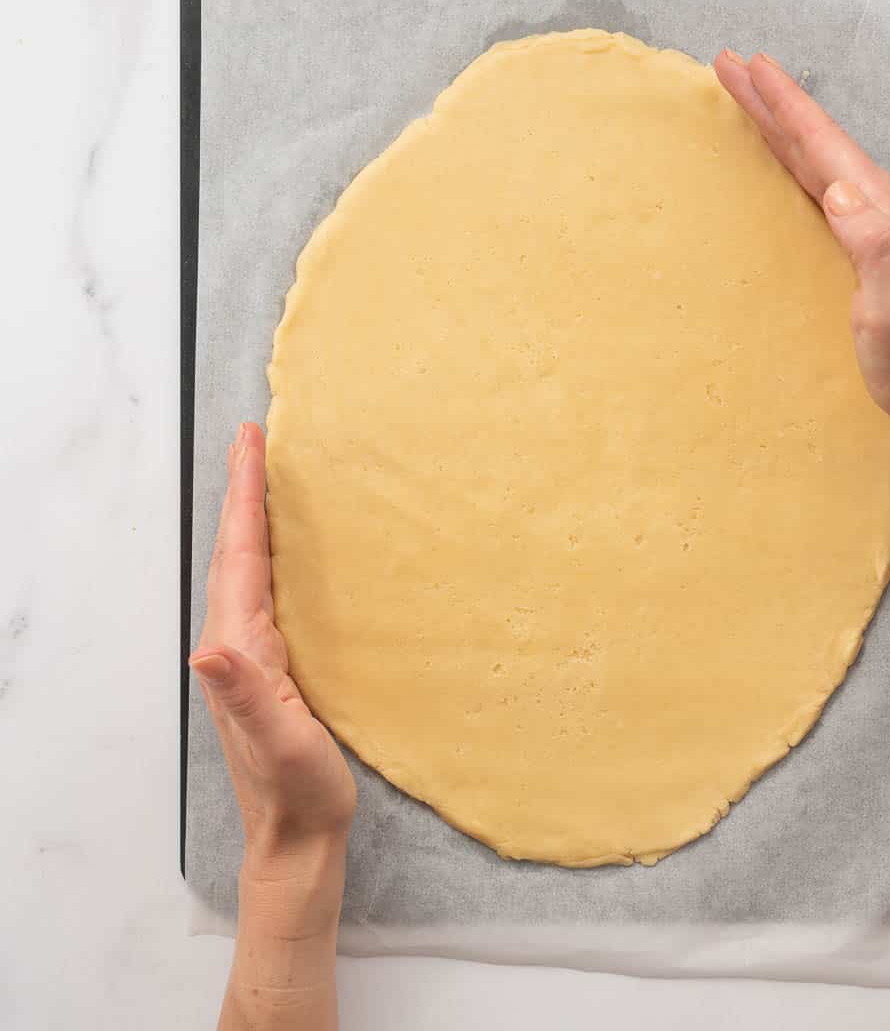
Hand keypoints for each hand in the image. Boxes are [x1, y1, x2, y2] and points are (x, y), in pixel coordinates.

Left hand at [190, 422, 355, 869]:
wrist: (297, 833)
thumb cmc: (296, 790)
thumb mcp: (279, 742)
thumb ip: (244, 694)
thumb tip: (208, 646)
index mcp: (241, 646)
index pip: (239, 557)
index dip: (244, 498)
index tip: (250, 445)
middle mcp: (237, 641)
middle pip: (236, 550)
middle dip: (243, 491)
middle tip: (254, 439)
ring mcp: (254, 652)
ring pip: (249, 566)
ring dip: (253, 516)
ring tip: (265, 476)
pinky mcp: (274, 662)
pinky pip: (267, 588)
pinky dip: (271, 552)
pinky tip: (286, 548)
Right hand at [713, 50, 889, 448]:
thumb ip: (875, 245)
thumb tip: (840, 191)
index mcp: (885, 210)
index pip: (825, 144)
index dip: (784, 104)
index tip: (748, 66)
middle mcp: (884, 206)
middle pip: (819, 141)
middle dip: (773, 102)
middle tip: (730, 66)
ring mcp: (880, 224)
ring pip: (820, 160)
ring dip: (782, 126)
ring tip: (750, 101)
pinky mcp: (871, 245)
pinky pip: (824, 186)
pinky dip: (796, 162)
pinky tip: (785, 164)